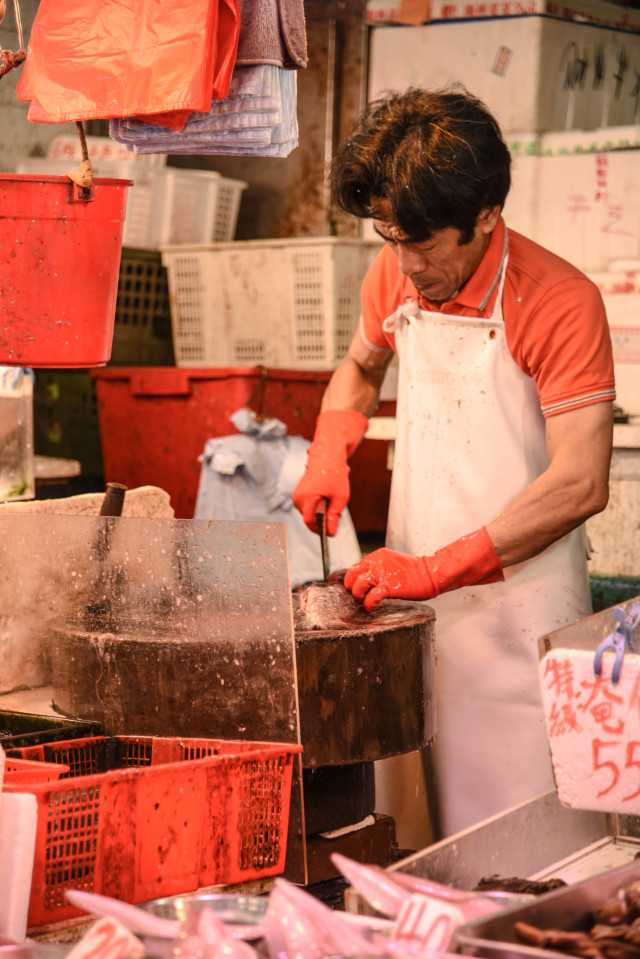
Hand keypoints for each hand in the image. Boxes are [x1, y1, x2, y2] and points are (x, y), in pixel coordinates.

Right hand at [292, 409, 367, 534]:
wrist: (327, 458)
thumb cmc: (334, 475)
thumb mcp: (340, 497)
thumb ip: (334, 515)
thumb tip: (331, 532)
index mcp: (307, 497)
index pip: (309, 521)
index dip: (320, 529)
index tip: (330, 532)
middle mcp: (298, 497)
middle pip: (308, 519)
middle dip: (321, 521)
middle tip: (334, 512)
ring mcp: (296, 496)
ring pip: (308, 514)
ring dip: (318, 514)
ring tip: (329, 500)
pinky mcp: (297, 495)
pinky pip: (306, 508)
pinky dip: (315, 507)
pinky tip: (323, 498)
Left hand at [344, 527, 503, 611]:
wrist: (431, 573)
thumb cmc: (414, 571)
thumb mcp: (392, 564)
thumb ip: (378, 568)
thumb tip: (366, 581)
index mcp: (377, 556)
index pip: (355, 567)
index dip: (350, 580)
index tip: (352, 588)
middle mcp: (377, 563)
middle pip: (352, 575)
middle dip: (351, 588)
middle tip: (357, 596)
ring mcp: (383, 574)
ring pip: (358, 586)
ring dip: (359, 596)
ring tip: (364, 602)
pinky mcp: (390, 586)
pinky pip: (371, 597)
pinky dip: (368, 604)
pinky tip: (371, 608)